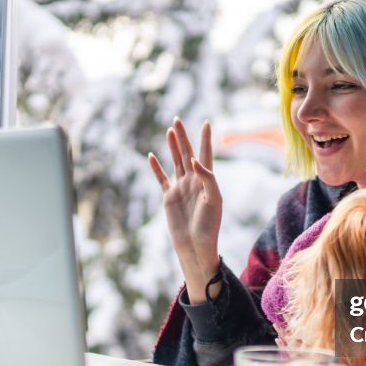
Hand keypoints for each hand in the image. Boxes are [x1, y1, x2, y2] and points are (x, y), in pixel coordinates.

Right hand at [148, 118, 221, 302]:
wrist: (195, 245)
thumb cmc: (208, 225)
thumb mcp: (214, 200)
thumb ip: (207, 178)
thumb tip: (195, 161)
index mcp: (207, 181)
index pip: (205, 155)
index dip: (205, 139)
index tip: (206, 122)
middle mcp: (194, 181)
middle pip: (187, 154)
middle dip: (183, 137)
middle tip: (177, 120)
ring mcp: (180, 188)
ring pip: (175, 162)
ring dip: (172, 147)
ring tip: (169, 131)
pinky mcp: (169, 197)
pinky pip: (161, 179)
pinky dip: (156, 168)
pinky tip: (151, 156)